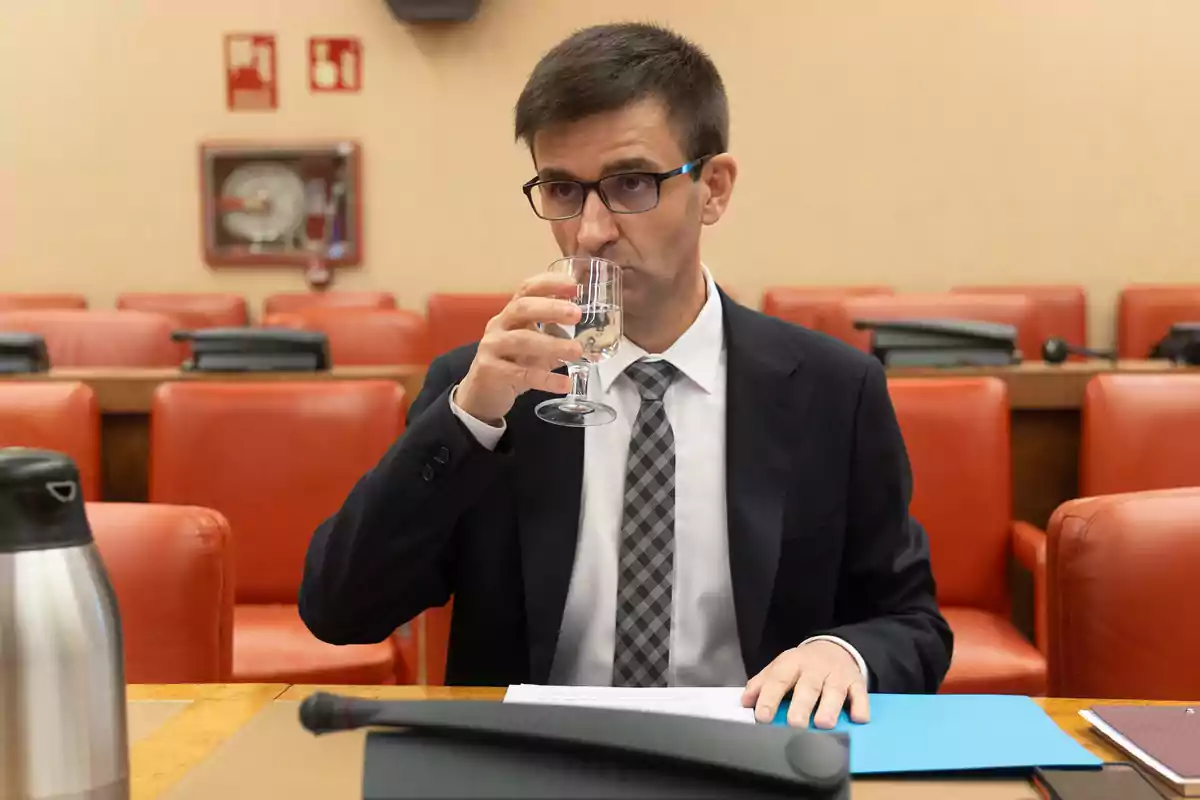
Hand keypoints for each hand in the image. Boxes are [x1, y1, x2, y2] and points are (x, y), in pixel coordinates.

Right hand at [455, 272, 583, 422]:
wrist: (481, 393)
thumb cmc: (511, 363)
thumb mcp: (532, 345)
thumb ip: (553, 335)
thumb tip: (587, 332)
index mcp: (511, 314)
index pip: (527, 289)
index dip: (549, 284)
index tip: (574, 285)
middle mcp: (499, 326)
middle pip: (521, 308)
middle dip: (550, 308)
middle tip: (577, 314)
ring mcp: (491, 348)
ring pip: (521, 340)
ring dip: (552, 345)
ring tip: (576, 351)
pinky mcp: (490, 372)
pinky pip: (521, 374)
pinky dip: (546, 379)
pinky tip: (565, 383)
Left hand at [741, 640, 869, 728]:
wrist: (835, 647)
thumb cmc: (802, 665)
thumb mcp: (780, 668)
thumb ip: (761, 684)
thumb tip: (745, 702)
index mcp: (792, 663)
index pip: (779, 680)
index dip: (770, 698)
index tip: (762, 717)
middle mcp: (815, 669)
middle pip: (808, 686)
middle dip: (801, 706)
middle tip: (795, 724)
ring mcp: (838, 675)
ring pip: (834, 691)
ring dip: (829, 707)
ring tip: (823, 724)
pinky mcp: (857, 683)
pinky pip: (861, 694)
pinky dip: (860, 706)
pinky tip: (858, 719)